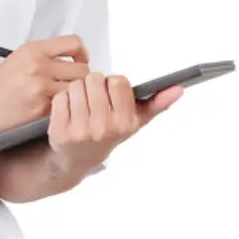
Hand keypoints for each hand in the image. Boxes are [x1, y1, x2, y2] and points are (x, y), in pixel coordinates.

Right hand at [0, 35, 95, 138]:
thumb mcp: (19, 59)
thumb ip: (45, 56)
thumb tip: (74, 60)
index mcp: (33, 50)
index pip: (74, 43)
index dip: (83, 54)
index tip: (81, 62)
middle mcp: (38, 66)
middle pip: (82, 70)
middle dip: (82, 80)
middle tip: (75, 86)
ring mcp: (40, 88)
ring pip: (77, 90)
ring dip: (76, 96)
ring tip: (67, 100)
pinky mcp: (40, 109)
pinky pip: (65, 107)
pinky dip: (64, 109)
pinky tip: (55, 111)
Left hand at [42, 71, 182, 175]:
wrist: (77, 159)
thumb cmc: (108, 134)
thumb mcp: (135, 121)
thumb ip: (157, 104)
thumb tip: (179, 88)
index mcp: (125, 123)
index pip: (118, 81)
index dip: (112, 84)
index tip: (110, 94)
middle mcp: (104, 128)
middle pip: (95, 79)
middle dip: (93, 84)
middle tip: (93, 99)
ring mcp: (81, 131)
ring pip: (76, 86)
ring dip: (77, 90)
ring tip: (81, 105)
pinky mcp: (60, 131)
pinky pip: (60, 97)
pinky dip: (62, 100)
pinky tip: (68, 112)